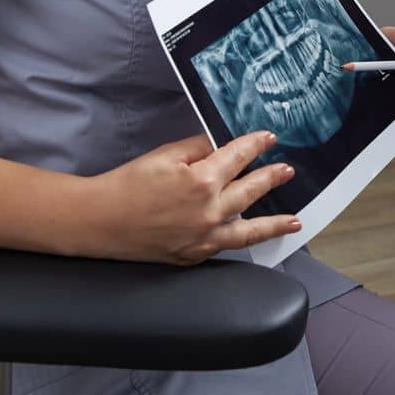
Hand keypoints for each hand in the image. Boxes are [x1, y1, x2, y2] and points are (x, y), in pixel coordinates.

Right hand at [82, 131, 299, 264]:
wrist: (99, 221)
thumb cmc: (127, 185)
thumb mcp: (165, 155)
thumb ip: (198, 148)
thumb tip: (220, 146)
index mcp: (203, 181)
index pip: (238, 157)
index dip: (255, 145)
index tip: (268, 139)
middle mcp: (209, 212)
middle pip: (251, 191)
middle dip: (272, 178)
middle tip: (287, 171)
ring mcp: (204, 238)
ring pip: (249, 230)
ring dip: (275, 223)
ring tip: (295, 221)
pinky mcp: (194, 256)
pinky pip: (226, 247)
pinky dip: (243, 240)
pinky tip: (251, 235)